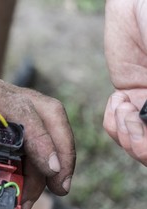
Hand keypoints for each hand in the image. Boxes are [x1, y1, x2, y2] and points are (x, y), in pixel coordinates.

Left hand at [0, 26, 74, 208]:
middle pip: (44, 112)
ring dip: (46, 160)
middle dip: (59, 149)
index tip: (50, 169)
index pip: (20, 109)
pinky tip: (27, 183)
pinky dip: (32, 161)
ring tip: (36, 195)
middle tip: (59, 186)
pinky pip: (25, 137)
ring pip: (39, 127)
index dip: (40, 139)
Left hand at [104, 0, 146, 164]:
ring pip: (136, 143)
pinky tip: (119, 99)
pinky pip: (117, 125)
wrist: (138, 4)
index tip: (146, 116)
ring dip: (127, 134)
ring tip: (125, 105)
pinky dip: (114, 122)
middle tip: (131, 118)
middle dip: (141, 145)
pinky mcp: (128, 97)